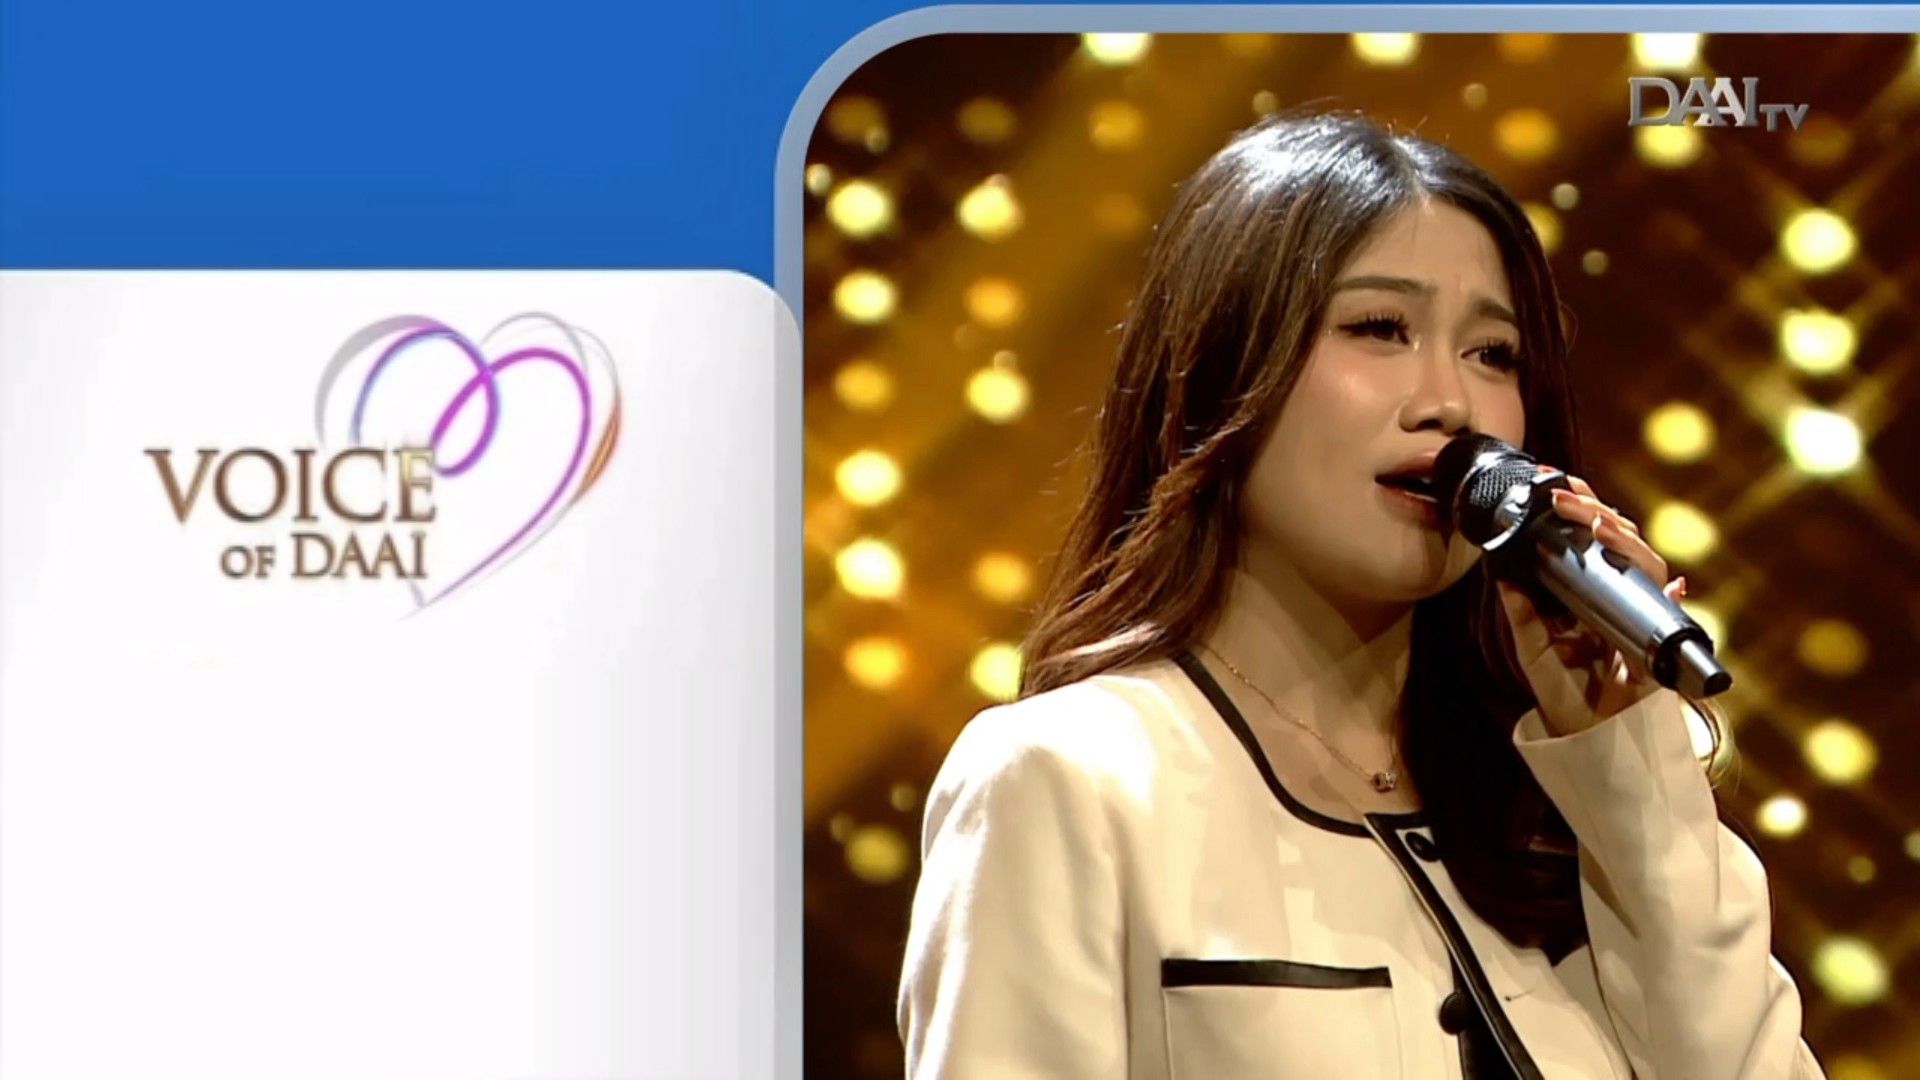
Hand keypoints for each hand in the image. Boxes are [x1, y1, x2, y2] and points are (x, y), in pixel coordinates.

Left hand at [1495, 469, 1687, 734]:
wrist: (1590, 740)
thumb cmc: (1564, 694)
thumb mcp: (1534, 652)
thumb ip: (1522, 616)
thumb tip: (1503, 574)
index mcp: (1588, 592)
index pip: (1588, 538)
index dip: (1578, 507)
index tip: (1553, 483)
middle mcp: (1617, 596)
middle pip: (1618, 541)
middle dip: (1595, 512)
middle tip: (1566, 499)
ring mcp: (1641, 615)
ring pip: (1644, 564)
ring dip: (1625, 542)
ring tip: (1599, 527)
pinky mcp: (1660, 645)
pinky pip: (1671, 616)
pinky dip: (1672, 598)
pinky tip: (1673, 584)